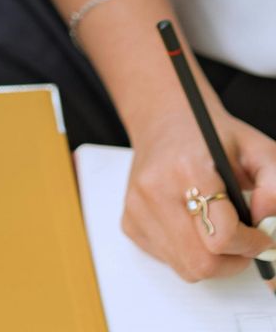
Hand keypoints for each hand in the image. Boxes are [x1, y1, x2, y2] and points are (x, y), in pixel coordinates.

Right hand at [120, 105, 275, 282]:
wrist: (163, 121)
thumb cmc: (208, 135)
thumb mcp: (257, 149)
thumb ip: (275, 185)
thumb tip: (267, 220)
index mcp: (187, 169)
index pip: (222, 236)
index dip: (251, 244)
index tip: (261, 236)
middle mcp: (154, 190)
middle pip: (201, 262)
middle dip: (232, 261)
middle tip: (243, 241)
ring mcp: (137, 208)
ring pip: (186, 268)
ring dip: (213, 260)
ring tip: (220, 231)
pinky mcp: (129, 222)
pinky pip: (169, 260)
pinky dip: (189, 253)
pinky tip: (194, 227)